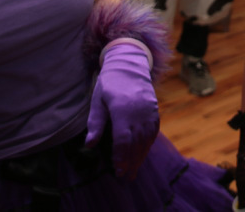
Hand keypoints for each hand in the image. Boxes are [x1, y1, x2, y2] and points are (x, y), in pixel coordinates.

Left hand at [85, 42, 159, 178]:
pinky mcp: (154, 111)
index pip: (123, 139)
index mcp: (122, 108)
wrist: (129, 65)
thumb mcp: (97, 100)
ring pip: (146, 140)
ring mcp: (149, 111)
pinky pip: (153, 132)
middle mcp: (138, 111)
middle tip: (125, 178)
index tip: (117, 170)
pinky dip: (148, 145)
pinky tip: (142, 155)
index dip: (120, 156)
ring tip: (133, 172)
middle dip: (131, 162)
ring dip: (140, 157)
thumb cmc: (109, 84)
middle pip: (136, 143)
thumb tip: (89, 145)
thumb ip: (95, 123)